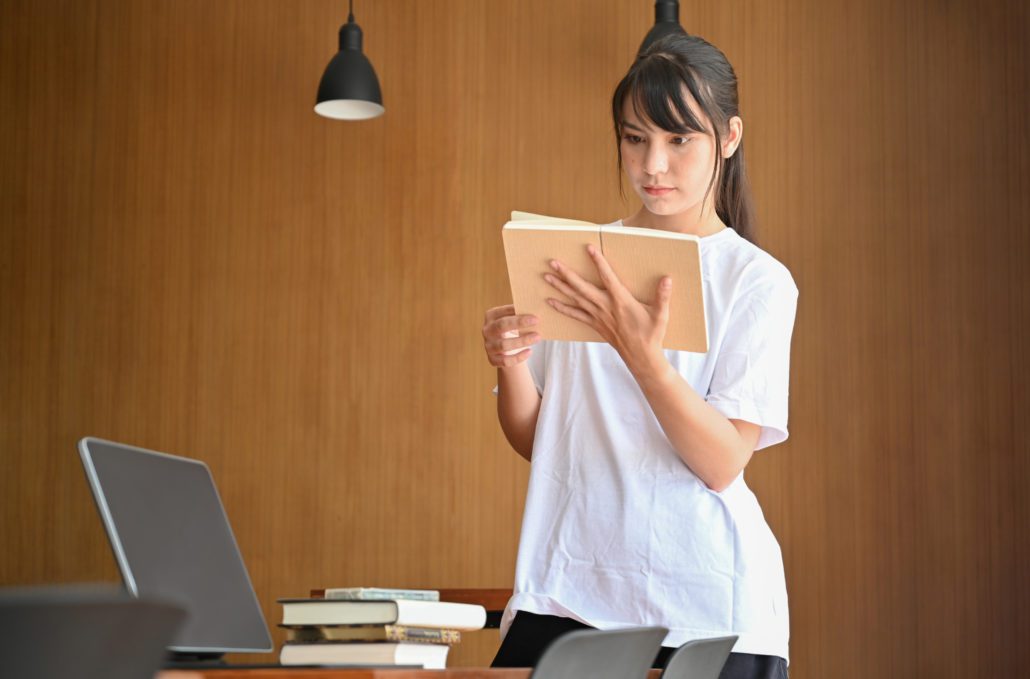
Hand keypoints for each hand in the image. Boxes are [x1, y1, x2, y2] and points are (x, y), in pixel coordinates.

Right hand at [482, 304, 540, 367]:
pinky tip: (529, 352)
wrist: (506, 350)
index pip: (502, 312)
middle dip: (519, 323)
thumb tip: (537, 307)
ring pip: (504, 345)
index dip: (517, 312)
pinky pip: (506, 360)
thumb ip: (520, 314)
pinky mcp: (492, 359)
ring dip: (522, 341)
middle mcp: (487, 330)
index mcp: (491, 316)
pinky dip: (518, 357)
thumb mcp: (513, 320)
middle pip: (501, 325)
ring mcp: (488, 346)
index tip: (533, 314)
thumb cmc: (512, 329)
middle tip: (536, 321)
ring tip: (537, 337)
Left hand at [544, 244, 671, 372]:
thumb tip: (667, 279)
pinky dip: (562, 307)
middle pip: (582, 287)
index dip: (598, 262)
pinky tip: (550, 302)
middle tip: (553, 262)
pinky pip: (575, 314)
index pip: (607, 277)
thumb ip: (663, 296)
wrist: (641, 357)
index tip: (588, 248)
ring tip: (546, 276)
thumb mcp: (661, 315)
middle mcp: (605, 307)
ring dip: (560, 287)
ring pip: (575, 299)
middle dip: (566, 274)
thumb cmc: (652, 334)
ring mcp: (598, 316)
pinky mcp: (594, 324)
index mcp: (621, 301)